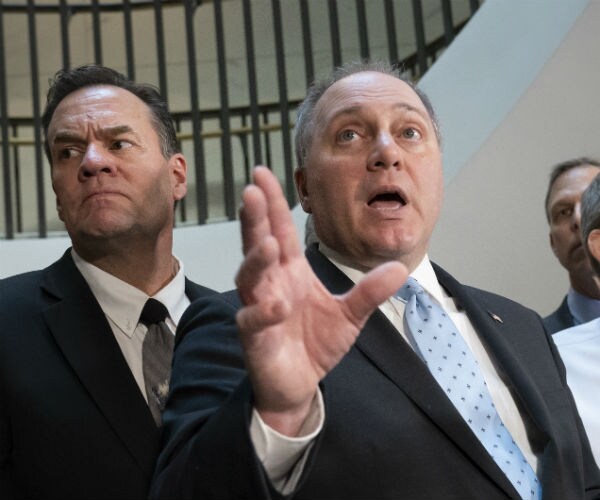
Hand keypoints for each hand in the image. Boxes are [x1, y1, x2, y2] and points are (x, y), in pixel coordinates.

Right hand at [236, 166, 406, 434]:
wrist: (300, 384)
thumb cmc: (316, 344)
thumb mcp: (350, 315)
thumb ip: (370, 291)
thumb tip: (400, 268)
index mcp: (291, 271)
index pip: (279, 230)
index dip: (272, 203)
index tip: (264, 172)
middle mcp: (271, 283)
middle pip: (258, 244)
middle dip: (255, 218)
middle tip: (253, 190)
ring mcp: (259, 308)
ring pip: (249, 277)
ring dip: (256, 259)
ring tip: (269, 242)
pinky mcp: (255, 337)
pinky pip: (253, 320)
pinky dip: (262, 311)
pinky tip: (277, 304)